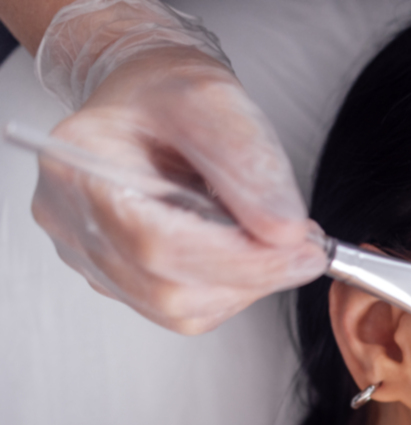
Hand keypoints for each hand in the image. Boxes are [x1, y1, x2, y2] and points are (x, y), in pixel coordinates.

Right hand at [30, 0, 326, 332]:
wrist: (149, 102)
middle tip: (304, 246)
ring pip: (180, 309)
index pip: (158, 242)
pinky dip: (230, 288)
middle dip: (252, 273)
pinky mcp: (119, 279)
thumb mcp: (216, 102)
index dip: (240, 257)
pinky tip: (245, 251)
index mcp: (79, 167)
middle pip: (168, 288)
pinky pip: (183, 311)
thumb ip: (249, 163)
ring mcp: (91, 256)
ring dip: (245, 284)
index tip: (302, 248)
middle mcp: (71, 220)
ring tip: (273, 238)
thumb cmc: (168, 93)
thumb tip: (285, 232)